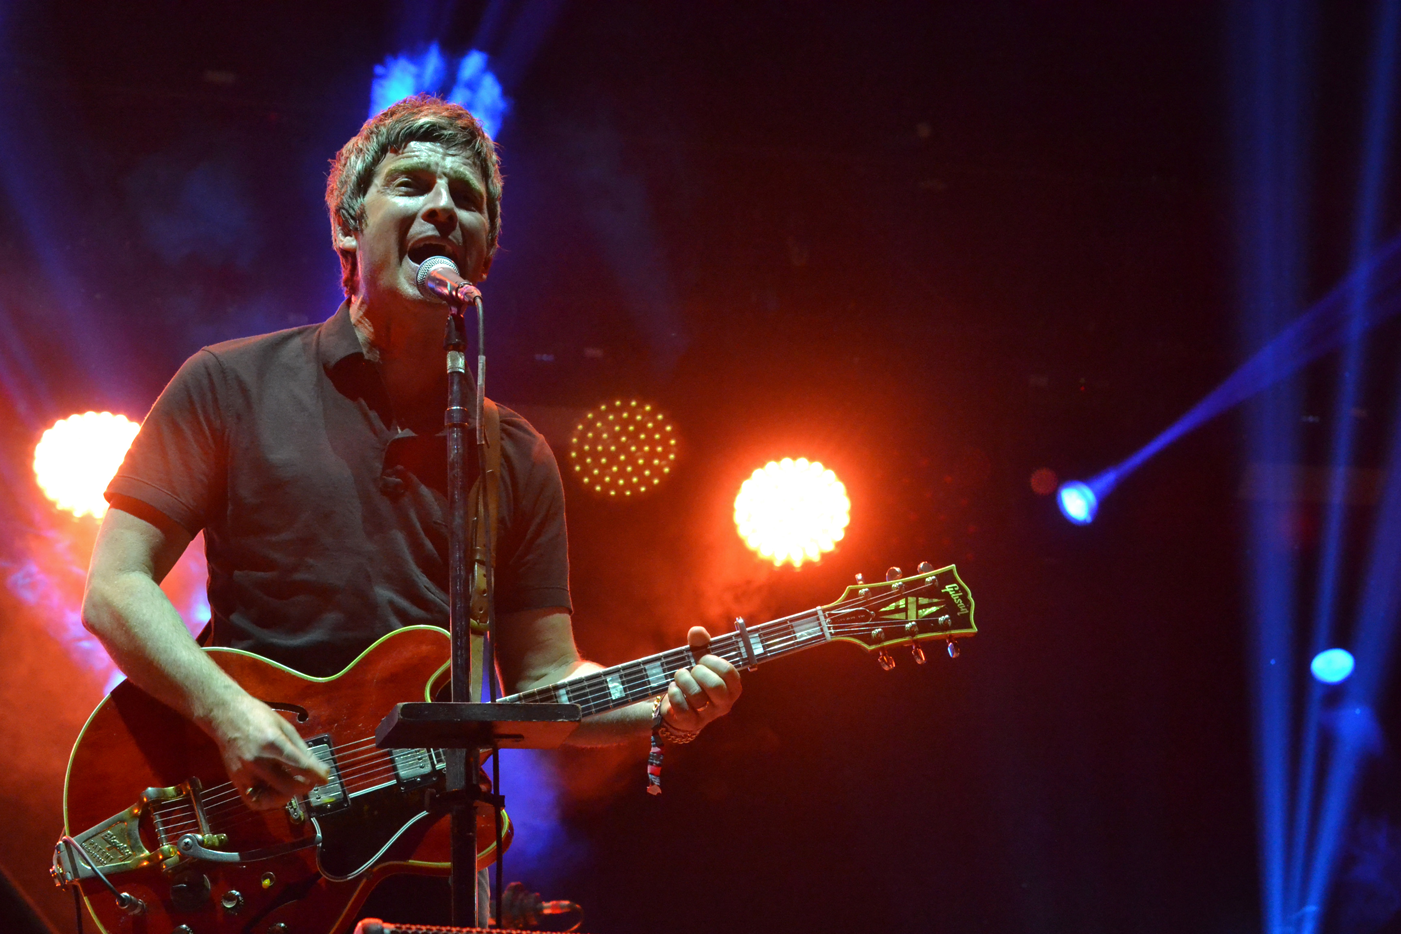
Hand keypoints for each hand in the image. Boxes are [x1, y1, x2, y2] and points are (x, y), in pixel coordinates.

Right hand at [207, 693, 330, 810]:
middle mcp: (257, 761)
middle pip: (288, 786)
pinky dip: (268, 801)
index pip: (300, 766)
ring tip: (293, 785)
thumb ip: (300, 748)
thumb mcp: (284, 726)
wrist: (225, 715)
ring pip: (271, 799)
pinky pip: (254, 801)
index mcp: (272, 743)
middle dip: (305, 786)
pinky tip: (276, 791)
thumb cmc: (257, 716)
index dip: (316, 775)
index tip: (325, 778)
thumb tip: (317, 767)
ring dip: (287, 796)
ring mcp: (244, 773)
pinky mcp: (235, 780)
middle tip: (310, 781)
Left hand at [662, 626, 742, 733]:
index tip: (702, 659)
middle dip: (699, 672)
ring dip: (684, 680)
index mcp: (732, 688)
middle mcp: (724, 704)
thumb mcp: (699, 662)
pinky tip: (673, 688)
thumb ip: (700, 645)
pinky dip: (674, 693)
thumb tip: (697, 631)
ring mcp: (708, 716)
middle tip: (692, 670)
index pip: (729, 673)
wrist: (679, 708)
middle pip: (716, 686)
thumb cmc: (695, 681)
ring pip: (697, 697)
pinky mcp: (690, 723)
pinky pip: (682, 707)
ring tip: (679, 676)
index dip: (713, 661)